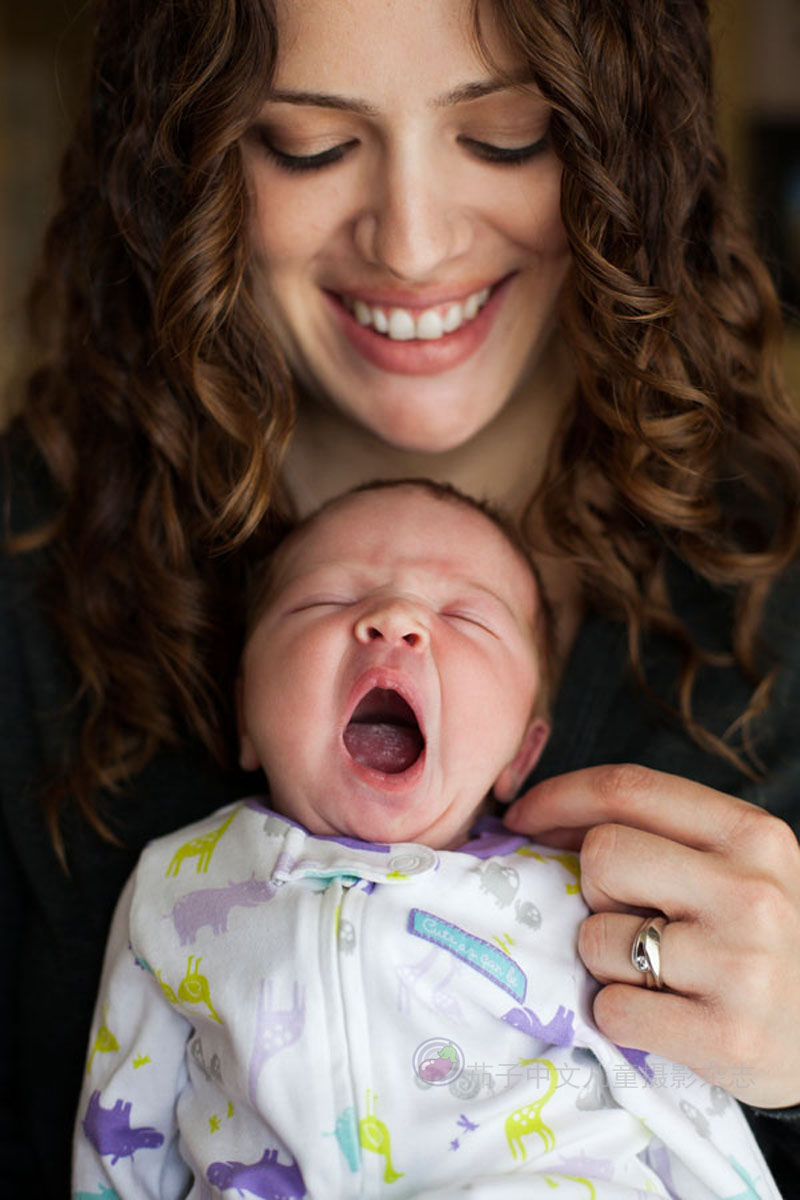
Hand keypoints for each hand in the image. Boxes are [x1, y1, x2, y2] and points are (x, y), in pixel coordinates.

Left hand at [504, 764, 799, 1107]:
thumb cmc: (763, 942)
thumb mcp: (739, 867)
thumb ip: (662, 835)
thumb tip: (542, 817)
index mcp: (752, 834)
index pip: (629, 788)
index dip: (558, 796)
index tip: (521, 816)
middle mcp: (751, 890)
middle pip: (602, 855)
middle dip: (596, 889)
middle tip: (631, 916)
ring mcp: (741, 964)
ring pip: (597, 938)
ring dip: (607, 960)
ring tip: (659, 974)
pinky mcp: (726, 1036)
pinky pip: (612, 1010)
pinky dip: (621, 1016)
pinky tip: (664, 1016)